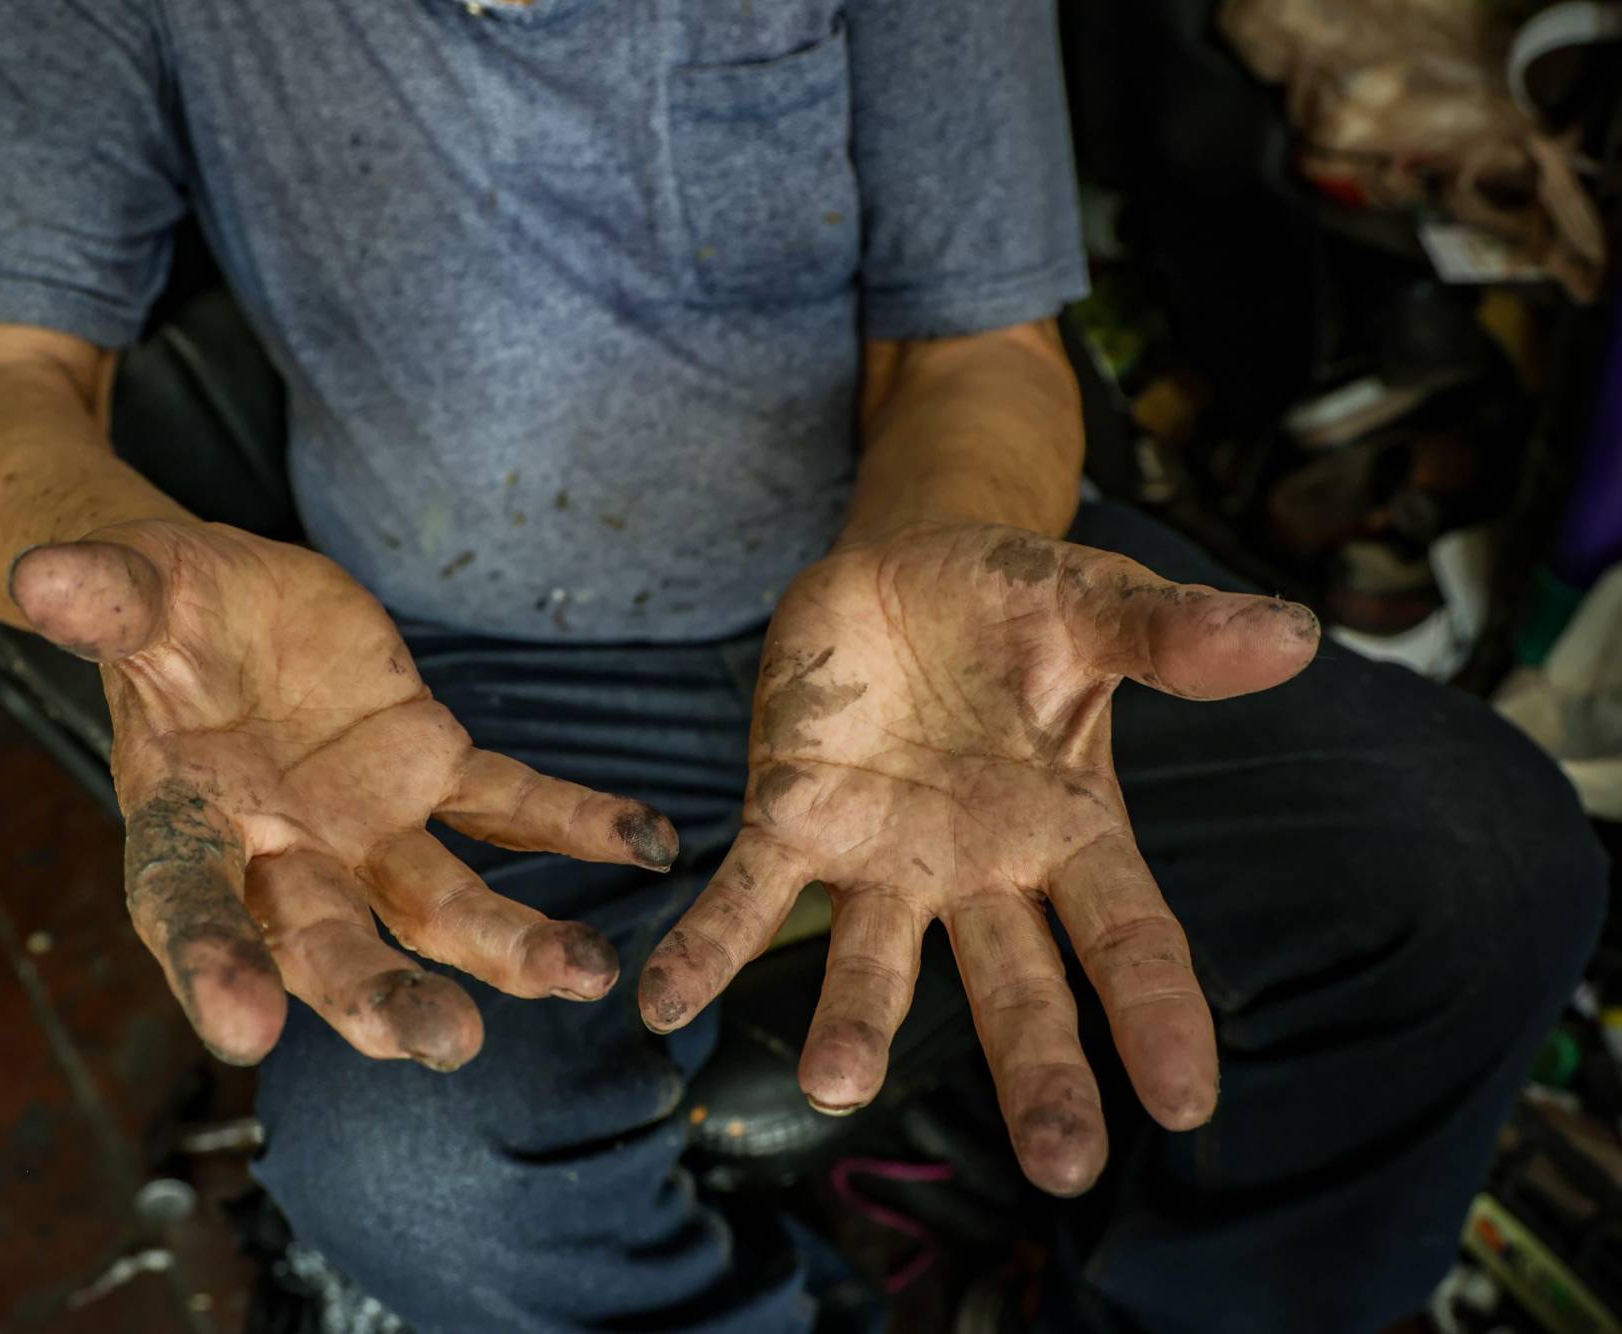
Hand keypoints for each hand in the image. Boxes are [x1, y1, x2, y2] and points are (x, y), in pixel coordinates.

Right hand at [10, 520, 677, 1067]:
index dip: (212, 966)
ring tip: (582, 972)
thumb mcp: (138, 593)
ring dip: (510, 943)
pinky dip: (576, 822)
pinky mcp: (431, 771)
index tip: (244, 1029)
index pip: (192, 907)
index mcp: (190, 825)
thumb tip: (43, 576)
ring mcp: (366, 824)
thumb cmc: (163, 611)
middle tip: (442, 1043)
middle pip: (331, 941)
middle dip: (382, 997)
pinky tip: (647, 842)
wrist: (220, 603)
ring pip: (440, 903)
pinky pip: (509, 807)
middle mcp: (283, 853)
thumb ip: (107, 599)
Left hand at [638, 521, 1317, 1194]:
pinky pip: (749, 898)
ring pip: (874, 961)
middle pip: (1017, 985)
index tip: (1187, 1099)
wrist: (902, 567)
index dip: (1157, 1013)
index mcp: (1068, 829)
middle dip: (1038, 1071)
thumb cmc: (1013, 602)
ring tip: (837, 1082)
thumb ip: (1170, 634)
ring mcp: (882, 856)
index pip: (1129, 935)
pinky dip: (709, 949)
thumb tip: (1295, 633)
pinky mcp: (792, 821)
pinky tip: (664, 1002)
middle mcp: (978, 869)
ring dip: (855, 1023)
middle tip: (1060, 1169)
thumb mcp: (1090, 605)